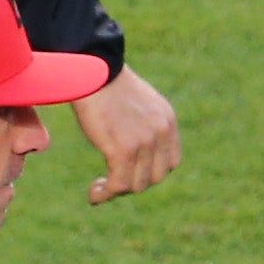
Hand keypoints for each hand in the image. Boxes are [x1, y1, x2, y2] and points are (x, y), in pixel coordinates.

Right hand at [73, 67, 181, 204]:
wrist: (92, 68)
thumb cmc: (105, 82)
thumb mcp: (138, 103)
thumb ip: (144, 124)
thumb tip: (133, 148)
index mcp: (167, 121)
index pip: (171, 163)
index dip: (152, 172)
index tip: (131, 171)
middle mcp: (161, 133)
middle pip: (155, 178)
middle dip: (134, 182)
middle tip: (111, 179)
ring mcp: (144, 143)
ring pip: (137, 186)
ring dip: (117, 191)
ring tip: (100, 188)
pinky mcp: (123, 150)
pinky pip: (118, 185)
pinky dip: (105, 194)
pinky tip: (94, 194)